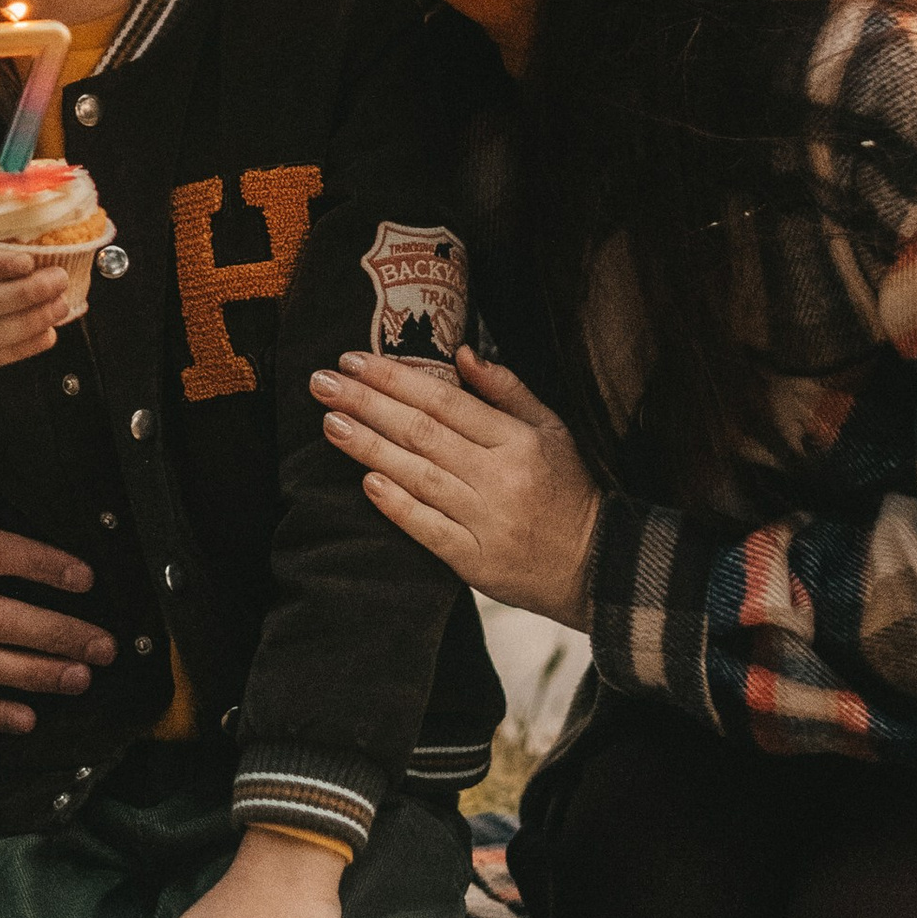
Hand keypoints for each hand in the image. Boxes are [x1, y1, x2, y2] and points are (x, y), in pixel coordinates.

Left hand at [311, 348, 600, 627]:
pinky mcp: (475, 561)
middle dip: (367, 404)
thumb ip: (506, 389)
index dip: (395, 378)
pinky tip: (364, 481)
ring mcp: (486, 521)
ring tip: (330, 423)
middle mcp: (500, 476)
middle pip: (422, 433)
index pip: (445, 400)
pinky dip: (395, 504)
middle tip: (322, 383)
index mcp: (518, 440)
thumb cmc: (567, 489)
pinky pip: (427, 528)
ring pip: (418, 476)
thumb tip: (462, 352)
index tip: (353, 361)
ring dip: (369, 447)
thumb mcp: (551, 429)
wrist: (594, 565)